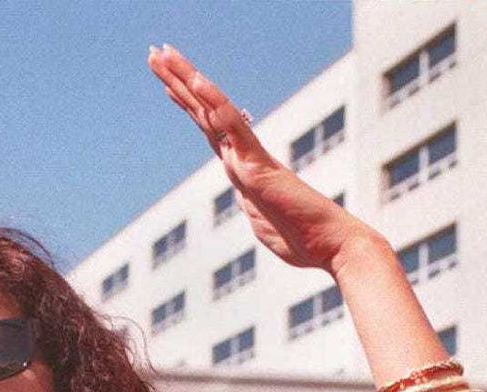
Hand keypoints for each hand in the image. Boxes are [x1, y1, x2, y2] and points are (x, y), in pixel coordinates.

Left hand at [147, 44, 377, 275]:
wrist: (331, 244)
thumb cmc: (304, 239)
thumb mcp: (266, 224)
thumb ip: (254, 207)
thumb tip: (249, 201)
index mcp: (244, 168)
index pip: (209, 128)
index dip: (188, 103)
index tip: (167, 82)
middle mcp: (244, 157)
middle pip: (203, 112)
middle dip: (178, 81)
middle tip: (155, 52)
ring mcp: (250, 159)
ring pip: (212, 111)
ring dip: (186, 81)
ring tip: (162, 53)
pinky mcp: (258, 166)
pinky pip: (233, 129)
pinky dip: (215, 104)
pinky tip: (197, 82)